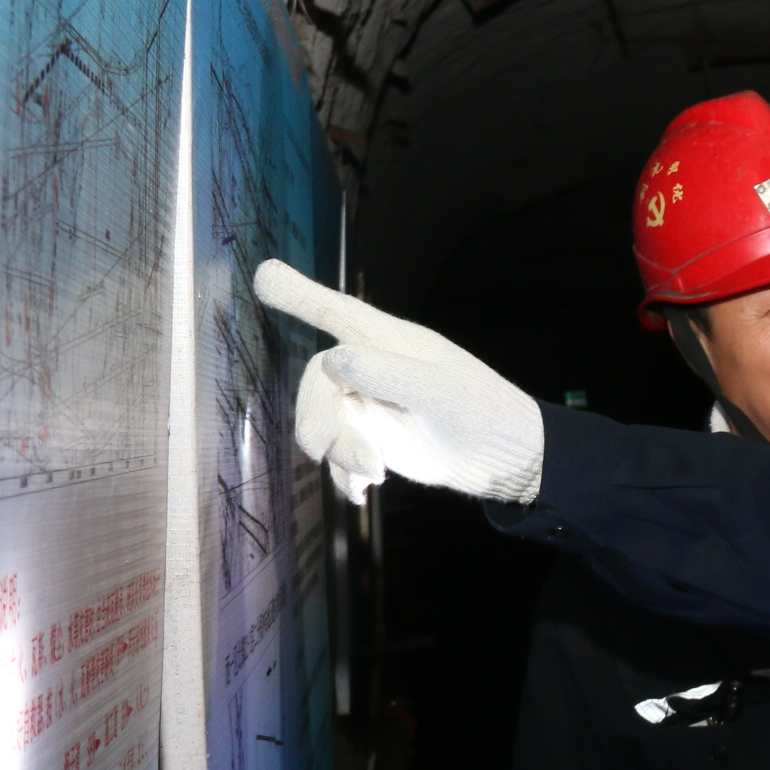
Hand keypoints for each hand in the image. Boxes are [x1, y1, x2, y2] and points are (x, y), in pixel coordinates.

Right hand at [252, 259, 545, 504]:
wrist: (506, 460)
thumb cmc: (482, 412)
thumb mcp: (437, 391)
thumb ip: (385, 374)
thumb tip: (332, 359)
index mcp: (389, 342)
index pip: (337, 314)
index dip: (300, 296)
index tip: (263, 277)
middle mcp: (372, 367)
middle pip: (317, 382)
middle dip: (315, 417)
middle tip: (323, 451)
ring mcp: (370, 404)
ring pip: (325, 423)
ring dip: (339, 452)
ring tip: (373, 474)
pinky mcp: (373, 439)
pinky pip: (339, 453)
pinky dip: (346, 475)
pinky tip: (362, 492)